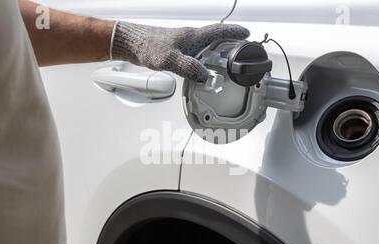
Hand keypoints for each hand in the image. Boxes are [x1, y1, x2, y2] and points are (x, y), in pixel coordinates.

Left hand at [111, 22, 249, 79]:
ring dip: (217, 53)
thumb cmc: (148, 45)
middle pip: (216, 38)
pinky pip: (196, 53)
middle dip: (230, 44)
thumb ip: (189, 68)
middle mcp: (191, 38)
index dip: (235, 32)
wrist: (131, 43)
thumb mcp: (170, 59)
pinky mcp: (176, 50)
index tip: (247, 34)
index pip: (219, 31)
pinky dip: (203, 60)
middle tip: (240, 52)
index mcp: (193, 36)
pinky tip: (200, 69)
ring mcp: (184, 43)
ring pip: (206, 47)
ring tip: (224, 65)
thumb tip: (205, 76)